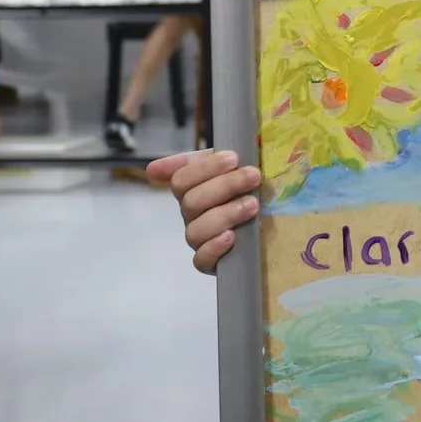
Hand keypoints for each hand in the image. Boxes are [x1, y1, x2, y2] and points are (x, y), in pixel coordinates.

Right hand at [148, 149, 263, 271]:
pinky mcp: (211, 263)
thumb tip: (151, 169)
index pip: (181, 180)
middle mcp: (190, 215)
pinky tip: (232, 236)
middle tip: (253, 176)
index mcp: (190, 190)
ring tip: (252, 205)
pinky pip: (201, 259)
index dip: (206, 168)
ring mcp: (199, 239)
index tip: (234, 158)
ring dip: (226, 214)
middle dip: (225, 186)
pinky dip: (214, 247)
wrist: (269, 221)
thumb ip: (198, 161)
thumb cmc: (245, 188)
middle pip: (191, 202)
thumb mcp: (227, 168)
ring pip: (196, 230)